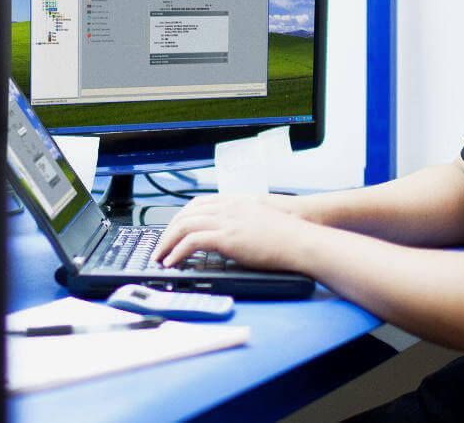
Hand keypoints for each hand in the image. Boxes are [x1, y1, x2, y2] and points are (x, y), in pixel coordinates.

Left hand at [150, 194, 322, 271]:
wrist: (303, 238)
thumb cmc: (289, 233)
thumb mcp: (261, 219)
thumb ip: (243, 222)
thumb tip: (231, 237)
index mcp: (235, 201)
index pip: (197, 204)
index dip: (181, 217)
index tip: (172, 231)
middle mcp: (228, 207)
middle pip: (186, 214)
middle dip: (168, 231)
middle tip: (160, 246)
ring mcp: (227, 220)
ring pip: (184, 225)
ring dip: (168, 242)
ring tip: (161, 257)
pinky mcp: (228, 237)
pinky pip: (192, 241)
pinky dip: (178, 251)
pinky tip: (173, 262)